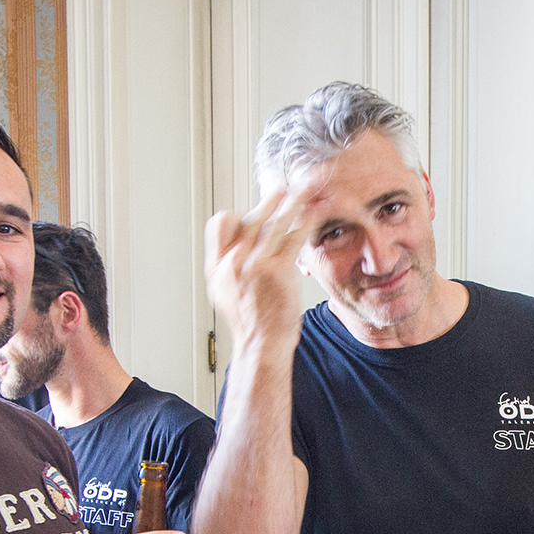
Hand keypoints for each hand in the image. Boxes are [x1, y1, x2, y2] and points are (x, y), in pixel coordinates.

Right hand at [205, 189, 307, 351]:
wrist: (261, 346)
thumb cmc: (252, 323)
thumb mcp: (229, 293)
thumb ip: (232, 268)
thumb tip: (240, 247)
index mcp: (216, 267)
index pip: (220, 224)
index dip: (239, 214)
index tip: (255, 213)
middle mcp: (230, 262)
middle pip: (249, 218)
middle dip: (270, 200)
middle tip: (284, 187)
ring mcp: (251, 265)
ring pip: (272, 223)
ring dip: (292, 202)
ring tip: (305, 189)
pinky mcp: (274, 270)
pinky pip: (292, 238)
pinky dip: (306, 223)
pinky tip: (316, 215)